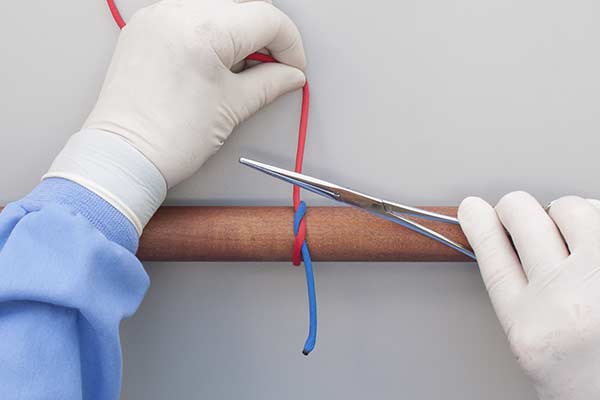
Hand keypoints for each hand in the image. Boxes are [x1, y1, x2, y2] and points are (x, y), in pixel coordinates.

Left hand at [46, 0, 305, 232]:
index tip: (293, 67)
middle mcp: (176, 12)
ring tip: (241, 69)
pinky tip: (214, 62)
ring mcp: (156, 17)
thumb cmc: (169, 140)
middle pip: (243, 8)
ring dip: (238, 33)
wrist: (123, 156)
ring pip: (217, 9)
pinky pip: (189, 17)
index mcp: (203, 29)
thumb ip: (269, 83)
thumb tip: (290, 75)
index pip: (266, 18)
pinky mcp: (144, 28)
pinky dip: (210, 33)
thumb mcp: (233, 107)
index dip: (290, 44)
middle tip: (273, 68)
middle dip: (265, 37)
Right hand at [458, 192, 599, 399]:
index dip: (479, 224)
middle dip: (516, 208)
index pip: (493, 256)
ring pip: (573, 209)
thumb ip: (522, 302)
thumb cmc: (590, 386)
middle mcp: (564, 300)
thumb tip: (512, 247)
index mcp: (530, 327)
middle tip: (520, 212)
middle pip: (523, 217)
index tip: (474, 209)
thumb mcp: (537, 351)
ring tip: (574, 232)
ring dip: (568, 214)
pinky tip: (597, 241)